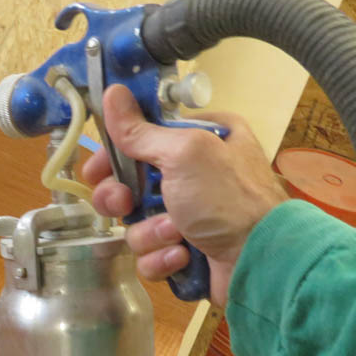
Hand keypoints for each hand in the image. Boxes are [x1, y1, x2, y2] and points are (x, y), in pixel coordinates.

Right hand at [81, 86, 287, 304]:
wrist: (261, 261)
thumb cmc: (228, 199)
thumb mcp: (185, 153)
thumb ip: (141, 131)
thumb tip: (112, 93)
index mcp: (200, 139)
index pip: (141, 139)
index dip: (114, 155)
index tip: (95, 169)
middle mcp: (194, 175)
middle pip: (130, 183)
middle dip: (124, 199)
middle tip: (125, 203)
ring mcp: (189, 216)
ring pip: (137, 223)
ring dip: (151, 231)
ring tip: (176, 234)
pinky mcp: (184, 251)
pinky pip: (150, 254)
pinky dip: (162, 257)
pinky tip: (183, 255)